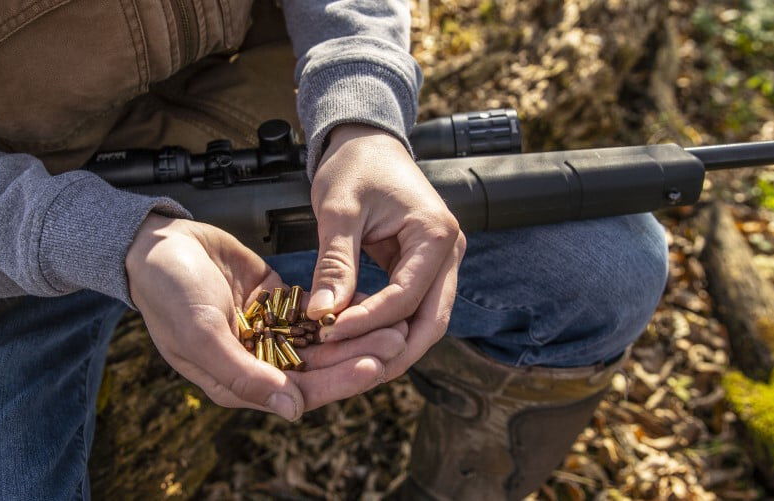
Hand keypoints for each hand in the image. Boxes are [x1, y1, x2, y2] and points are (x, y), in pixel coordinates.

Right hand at [125, 214, 406, 419]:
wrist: (156, 242)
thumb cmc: (167, 291)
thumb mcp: (200, 335)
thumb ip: (243, 375)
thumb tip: (292, 410)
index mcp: (236, 381)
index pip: (298, 392)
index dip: (338, 381)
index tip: (373, 364)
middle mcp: (256, 362)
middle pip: (318, 367)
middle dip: (356, 354)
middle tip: (395, 337)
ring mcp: (267, 332)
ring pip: (321, 340)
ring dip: (355, 332)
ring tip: (393, 319)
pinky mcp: (275, 302)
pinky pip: (313, 311)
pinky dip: (339, 307)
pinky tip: (371, 298)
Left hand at [307, 124, 466, 380]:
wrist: (366, 142)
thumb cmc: (355, 166)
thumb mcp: (339, 211)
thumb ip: (335, 263)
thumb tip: (323, 314)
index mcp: (436, 236)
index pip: (406, 297)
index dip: (367, 321)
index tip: (326, 333)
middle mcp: (450, 253)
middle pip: (430, 323)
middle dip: (390, 352)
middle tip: (345, 372)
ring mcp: (441, 264)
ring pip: (424, 323)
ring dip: (388, 346)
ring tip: (345, 362)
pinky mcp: (423, 270)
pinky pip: (409, 310)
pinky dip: (384, 328)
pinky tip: (350, 341)